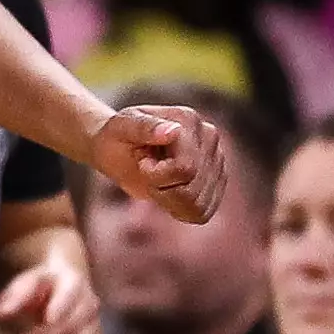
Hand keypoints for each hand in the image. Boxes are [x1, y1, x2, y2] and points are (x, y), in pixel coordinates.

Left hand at [0, 241, 102, 333]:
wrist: (64, 290)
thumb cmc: (40, 288)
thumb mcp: (25, 283)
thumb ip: (16, 297)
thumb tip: (2, 315)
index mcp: (73, 283)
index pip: (69, 296)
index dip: (60, 309)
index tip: (45, 320)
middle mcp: (89, 305)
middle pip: (69, 328)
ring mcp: (94, 327)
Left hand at [89, 104, 227, 224]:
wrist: (119, 148)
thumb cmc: (117, 135)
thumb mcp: (122, 127)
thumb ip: (144, 127)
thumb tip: (173, 131)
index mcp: (189, 121)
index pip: (185, 168)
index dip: (157, 175)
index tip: (143, 163)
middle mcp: (209, 138)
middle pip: (192, 189)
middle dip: (161, 189)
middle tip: (148, 171)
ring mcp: (216, 160)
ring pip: (198, 204)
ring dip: (169, 200)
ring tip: (157, 181)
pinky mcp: (215, 181)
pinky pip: (203, 212)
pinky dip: (180, 210)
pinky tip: (167, 195)